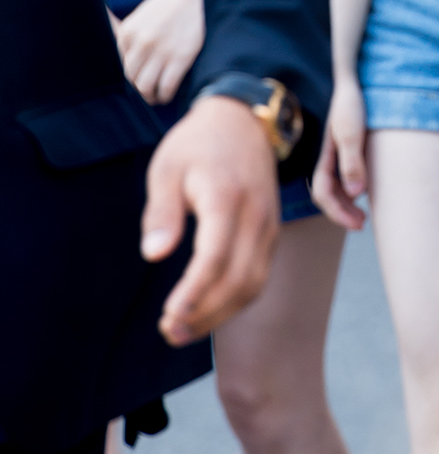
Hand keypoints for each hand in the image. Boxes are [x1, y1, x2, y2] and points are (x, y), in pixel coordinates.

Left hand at [117, 0, 204, 104]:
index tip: (140, 79)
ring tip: (157, 96)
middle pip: (130, 79)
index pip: (121, 66)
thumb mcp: (143, 16)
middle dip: (138, 90)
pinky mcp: (181, 57)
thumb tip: (126, 62)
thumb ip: (132, 38)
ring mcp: (161, 51)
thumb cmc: (171, 5)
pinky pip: (166, 87)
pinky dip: (165, 95)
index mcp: (128, 32)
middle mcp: (141, 42)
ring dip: (150, 96)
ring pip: (145, 87)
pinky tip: (169, 93)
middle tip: (148, 93)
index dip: (131, 76)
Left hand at [142, 96, 278, 345]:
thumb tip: (154, 255)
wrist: (243, 121)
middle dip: (205, 313)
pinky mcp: (271, 233)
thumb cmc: (197, 145)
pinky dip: (234, 300)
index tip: (169, 315)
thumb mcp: (166, 167)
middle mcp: (256, 215)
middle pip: (239, 279)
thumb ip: (162, 212)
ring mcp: (268, 226)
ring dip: (220, 313)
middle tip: (170, 332)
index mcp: (226, 197)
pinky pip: (258, 275)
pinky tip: (206, 310)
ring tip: (183, 329)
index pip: (215, 256)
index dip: (194, 292)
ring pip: (253, 284)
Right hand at [311, 75, 368, 229]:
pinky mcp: (348, 150)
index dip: (337, 212)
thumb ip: (352, 163)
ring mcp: (337, 155)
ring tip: (364, 216)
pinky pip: (345, 178)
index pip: (322, 194)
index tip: (357, 223)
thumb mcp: (353, 134)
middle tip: (361, 225)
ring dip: (346, 205)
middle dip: (341, 213)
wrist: (353, 83)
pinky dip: (352, 192)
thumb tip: (356, 195)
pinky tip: (366, 194)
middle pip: (328, 195)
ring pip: (336, 188)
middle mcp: (329, 159)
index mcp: (325, 157)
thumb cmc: (352, 106)